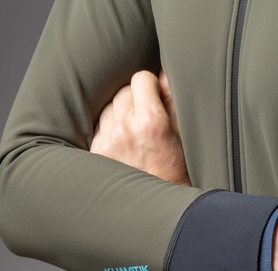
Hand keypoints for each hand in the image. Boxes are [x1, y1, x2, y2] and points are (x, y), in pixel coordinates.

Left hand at [90, 69, 190, 185]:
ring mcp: (106, 142)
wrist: (157, 205)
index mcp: (150, 120)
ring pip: (109, 107)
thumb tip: (163, 71)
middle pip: (123, 90)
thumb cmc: (175, 166)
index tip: (155, 95)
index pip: (141, 78)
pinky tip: (123, 141)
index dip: (150, 84)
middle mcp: (124, 129)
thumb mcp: (182, 129)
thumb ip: (171, 96)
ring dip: (120, 112)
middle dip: (135, 98)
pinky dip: (109, 128)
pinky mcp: (95, 154)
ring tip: (134, 129)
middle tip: (146, 114)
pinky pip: (99, 126)